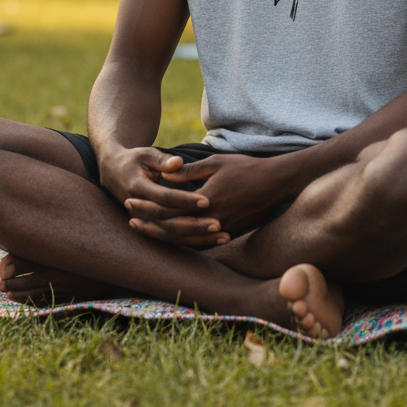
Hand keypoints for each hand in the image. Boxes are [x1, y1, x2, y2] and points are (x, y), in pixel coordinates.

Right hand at [99, 145, 224, 248]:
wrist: (114, 172)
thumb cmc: (135, 160)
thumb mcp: (146, 154)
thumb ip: (162, 159)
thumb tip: (178, 163)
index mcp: (137, 188)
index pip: (163, 198)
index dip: (184, 200)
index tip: (206, 200)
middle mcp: (138, 209)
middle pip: (168, 223)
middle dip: (194, 224)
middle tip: (218, 224)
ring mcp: (143, 221)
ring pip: (171, 235)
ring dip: (198, 238)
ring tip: (223, 236)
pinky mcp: (150, 227)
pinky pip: (172, 237)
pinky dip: (193, 240)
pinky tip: (214, 240)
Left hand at [127, 153, 290, 242]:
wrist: (276, 183)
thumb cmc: (246, 168)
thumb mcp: (215, 163)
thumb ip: (189, 172)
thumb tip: (164, 175)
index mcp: (205, 201)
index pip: (167, 209)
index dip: (146, 208)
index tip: (130, 203)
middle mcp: (212, 220)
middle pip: (172, 229)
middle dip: (149, 225)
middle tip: (130, 221)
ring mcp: (222, 231)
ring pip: (185, 241)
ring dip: (164, 236)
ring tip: (146, 231)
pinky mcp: (230, 234)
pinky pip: (201, 243)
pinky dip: (184, 241)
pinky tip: (173, 238)